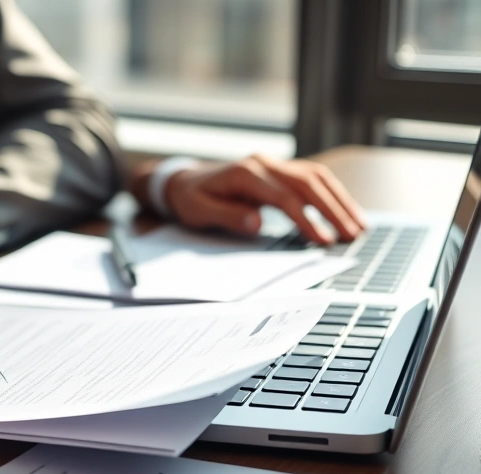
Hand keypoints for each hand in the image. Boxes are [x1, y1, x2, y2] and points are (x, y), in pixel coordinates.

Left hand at [157, 155, 367, 243]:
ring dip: (340, 201)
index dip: (306, 219)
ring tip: (359, 226)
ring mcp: (274, 164)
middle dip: (334, 209)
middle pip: (308, 182)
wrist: (184, 181)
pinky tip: (345, 212)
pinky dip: (332, 194)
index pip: (284, 197)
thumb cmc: (191, 199)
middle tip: (352, 235)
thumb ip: (228, 216)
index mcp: (245, 173)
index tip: (323, 240)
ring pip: (316, 177)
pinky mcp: (279, 170)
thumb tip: (257, 224)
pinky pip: (312, 178)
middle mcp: (264, 163)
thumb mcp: (199, 211)